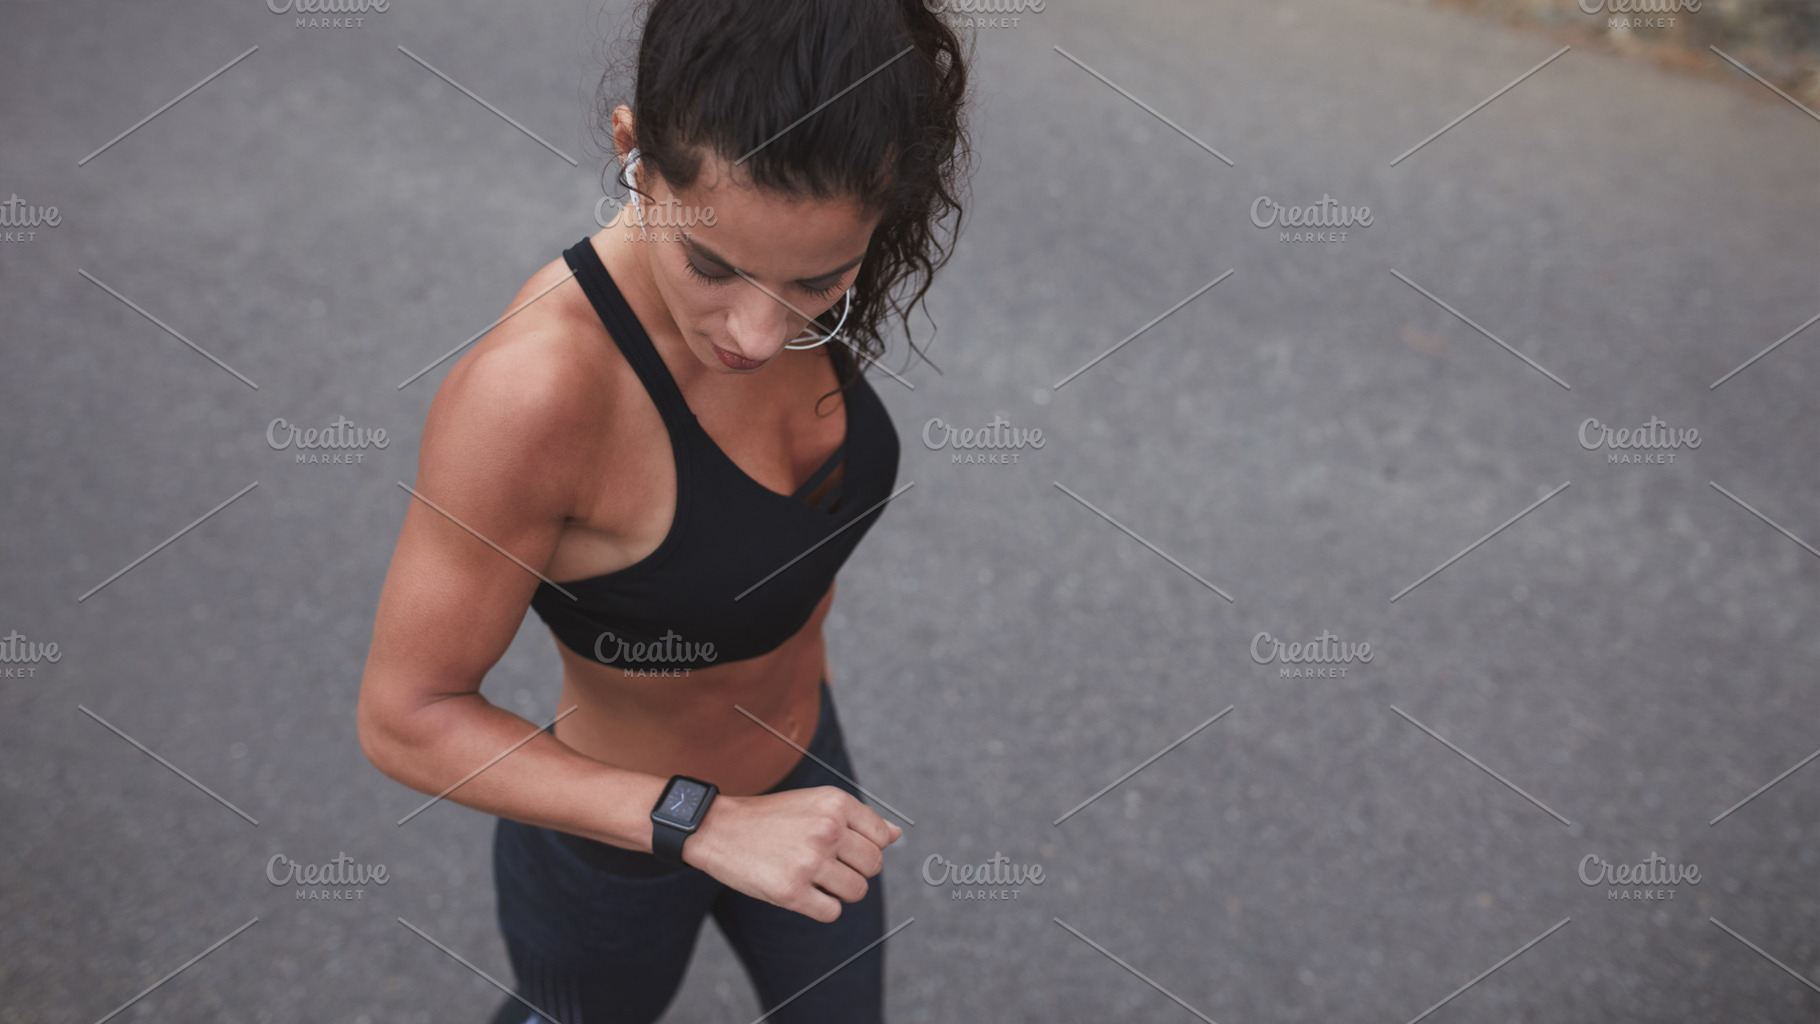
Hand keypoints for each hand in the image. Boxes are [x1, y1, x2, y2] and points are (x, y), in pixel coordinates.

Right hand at [683, 786, 902, 922]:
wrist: (719, 829)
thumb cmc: (773, 818)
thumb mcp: (816, 804)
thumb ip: (859, 819)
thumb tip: (897, 835)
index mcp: (835, 803)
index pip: (882, 838)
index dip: (865, 847)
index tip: (841, 847)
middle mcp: (826, 829)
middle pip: (873, 866)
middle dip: (854, 870)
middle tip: (826, 865)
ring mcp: (809, 861)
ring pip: (856, 891)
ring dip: (839, 891)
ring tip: (814, 878)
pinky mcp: (792, 892)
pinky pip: (832, 912)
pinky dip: (821, 907)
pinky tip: (802, 891)